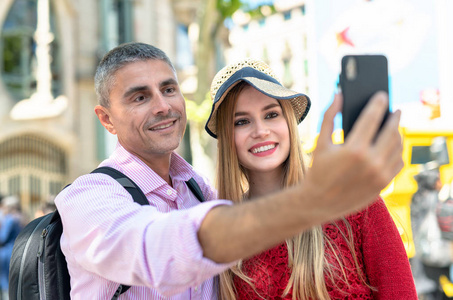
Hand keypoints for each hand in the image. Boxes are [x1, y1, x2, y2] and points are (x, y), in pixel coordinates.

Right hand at [303, 92, 402, 220]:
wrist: (319, 202)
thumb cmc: (318, 170)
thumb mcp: (321, 142)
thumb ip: (330, 116)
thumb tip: (339, 95)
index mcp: (354, 149)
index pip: (372, 118)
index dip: (378, 103)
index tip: (382, 95)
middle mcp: (371, 162)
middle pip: (391, 131)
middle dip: (394, 117)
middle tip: (395, 110)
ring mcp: (380, 175)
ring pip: (397, 147)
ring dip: (397, 134)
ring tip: (394, 127)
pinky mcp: (384, 184)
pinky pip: (398, 162)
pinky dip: (397, 151)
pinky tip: (392, 145)